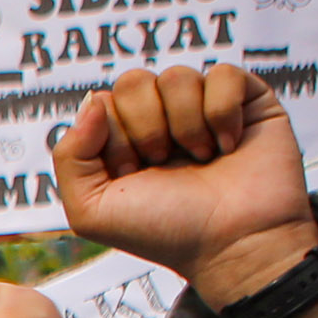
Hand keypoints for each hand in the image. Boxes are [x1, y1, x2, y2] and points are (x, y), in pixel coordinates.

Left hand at [52, 64, 317, 306]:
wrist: (232, 244)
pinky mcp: (247, 103)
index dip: (114, 136)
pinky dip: (222, 112)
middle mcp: (162, 122)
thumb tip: (93, 99)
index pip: (102, 102)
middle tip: (165, 163)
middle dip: (146, 127)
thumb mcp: (90, 210)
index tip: (133, 172)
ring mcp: (203, 109)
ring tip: (201, 159)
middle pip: (134, 81)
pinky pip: (224, 73)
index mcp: (124, 142)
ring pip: (177, 77)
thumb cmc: (166, 232)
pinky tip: (228, 145)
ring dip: (185, 124)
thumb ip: (70, 156)